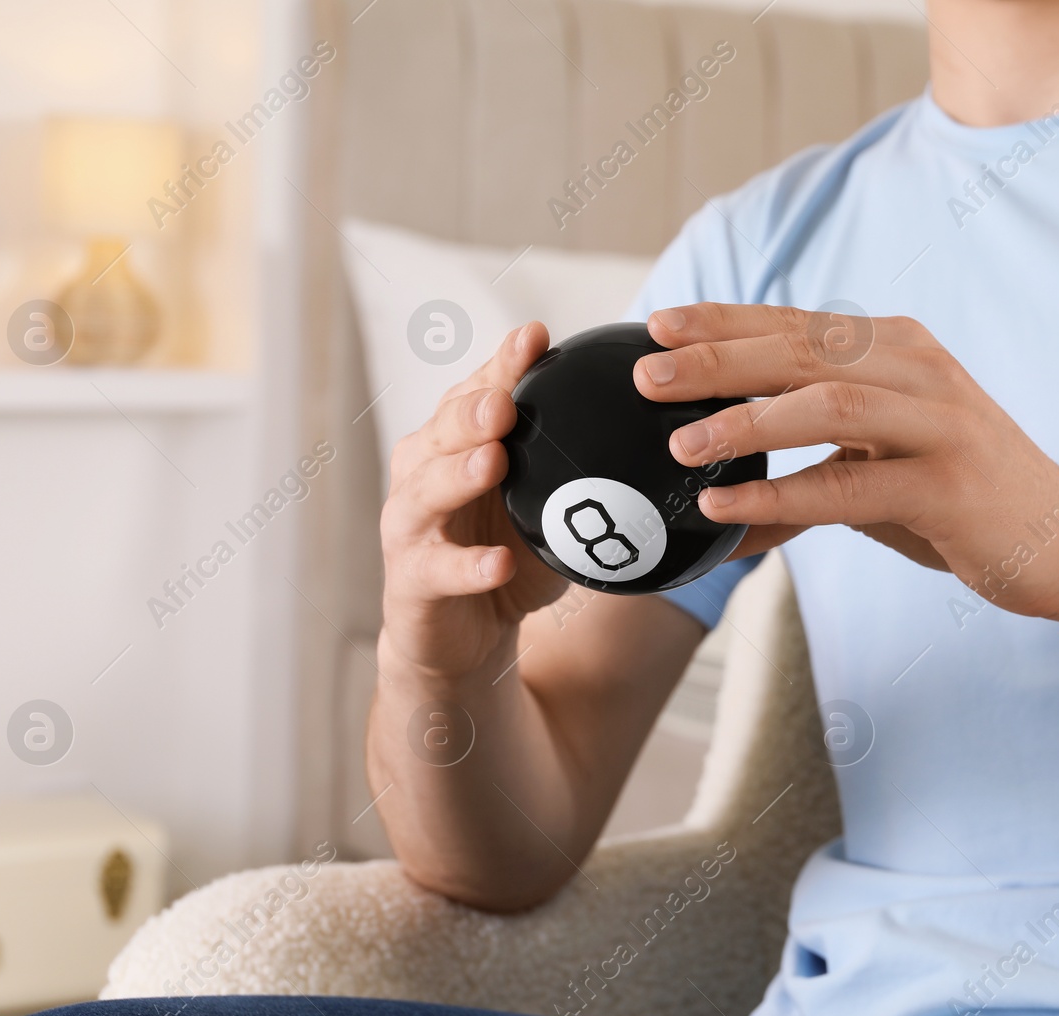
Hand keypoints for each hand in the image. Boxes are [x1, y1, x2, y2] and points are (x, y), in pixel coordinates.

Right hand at [379, 322, 568, 677]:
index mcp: (452, 443)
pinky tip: (499, 563)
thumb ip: (569, 463)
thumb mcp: (540, 504)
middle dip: (473, 412)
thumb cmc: (503, 555)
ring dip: (460, 474)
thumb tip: (649, 423)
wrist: (461, 637)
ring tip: (494, 460)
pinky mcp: (411, 582)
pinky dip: (469, 566)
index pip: (477, 393)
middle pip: (442, 432)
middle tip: (506, 400)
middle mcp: (421, 473)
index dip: (502, 365)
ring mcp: (409, 527)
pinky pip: (440, 570)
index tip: (535, 336)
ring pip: (426, 492)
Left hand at [634, 303, 1058, 621]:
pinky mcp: (950, 486)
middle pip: (803, 351)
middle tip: (647, 373)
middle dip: (718, 359)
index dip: (724, 320)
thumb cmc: (956, 496)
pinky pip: (850, 485)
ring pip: (829, 405)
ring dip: (747, 421)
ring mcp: (940, 424)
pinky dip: (782, 494)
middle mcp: (920, 370)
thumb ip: (810, 456)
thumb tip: (714, 487)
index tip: (656, 325)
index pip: (796, 324)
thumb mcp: (879, 459)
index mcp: (898, 349)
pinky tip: (728, 506)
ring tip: (681, 441)